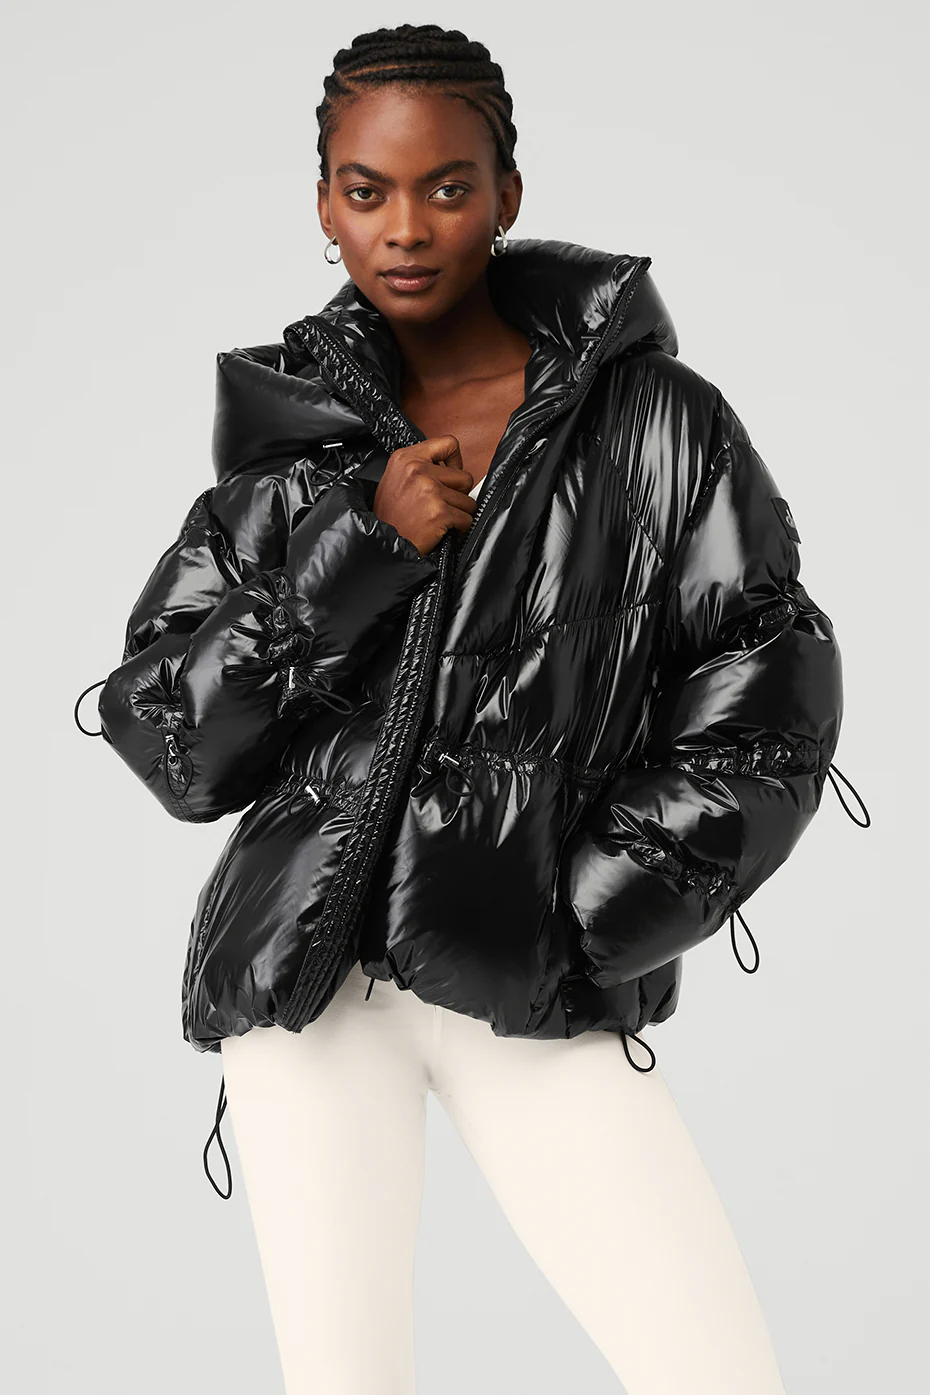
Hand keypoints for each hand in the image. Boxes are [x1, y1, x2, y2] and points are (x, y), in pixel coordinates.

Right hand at [373, 435, 476, 556]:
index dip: (456, 460)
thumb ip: (420, 466)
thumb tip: (450, 466)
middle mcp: (417, 470)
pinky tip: (441, 528)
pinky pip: (466, 518)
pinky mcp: (440, 511)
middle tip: (441, 504)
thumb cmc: (389, 516)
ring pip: (468, 500)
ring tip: (438, 518)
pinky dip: (459, 527)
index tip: (452, 473)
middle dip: (458, 494)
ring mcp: (430, 490)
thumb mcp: (396, 478)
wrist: (382, 544)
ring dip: (458, 512)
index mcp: (406, 457)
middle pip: (464, 476)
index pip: (448, 443)